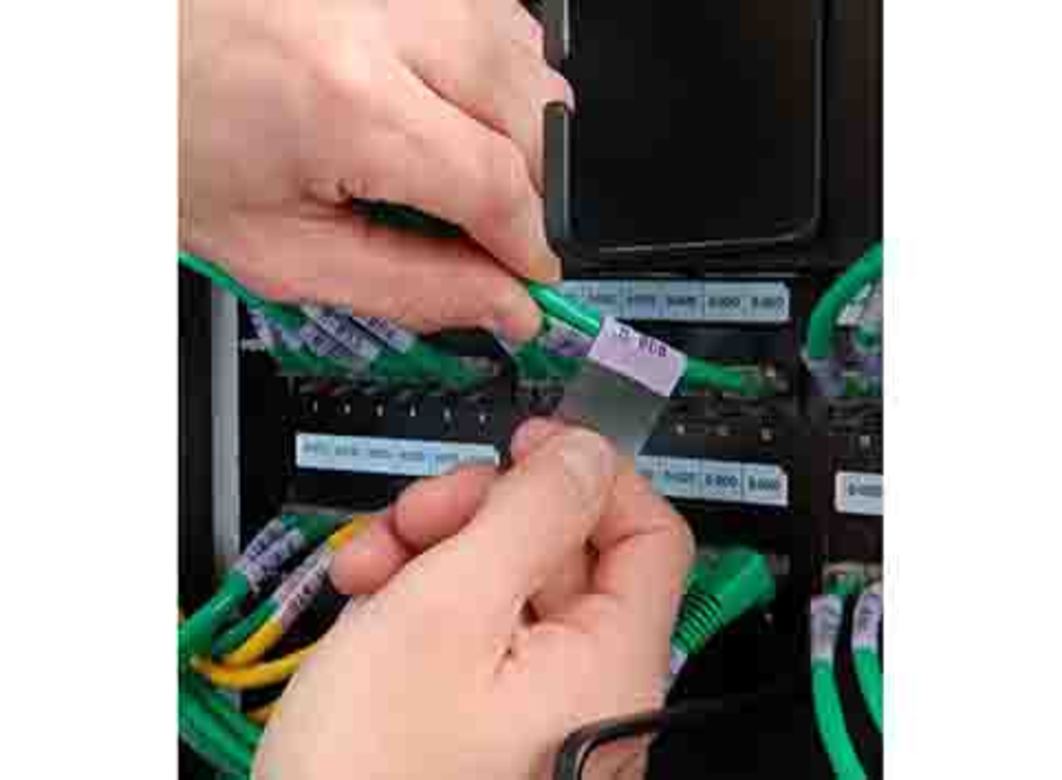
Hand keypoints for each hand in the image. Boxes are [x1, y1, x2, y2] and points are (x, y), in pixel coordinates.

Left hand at [180, 0, 571, 341]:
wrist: (120, 59)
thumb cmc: (173, 142)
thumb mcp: (278, 251)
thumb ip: (407, 286)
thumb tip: (499, 304)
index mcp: (341, 102)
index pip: (497, 184)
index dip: (531, 245)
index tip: (532, 273)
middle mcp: (374, 17)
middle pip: (532, 112)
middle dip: (536, 188)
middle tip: (500, 233)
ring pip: (524, 54)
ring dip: (519, 125)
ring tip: (462, 167)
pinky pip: (489, 10)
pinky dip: (492, 69)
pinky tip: (452, 105)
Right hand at [254, 420, 693, 778]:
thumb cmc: (374, 778)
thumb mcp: (446, 610)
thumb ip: (527, 516)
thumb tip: (586, 454)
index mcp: (608, 664)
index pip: (648, 532)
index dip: (589, 475)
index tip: (529, 446)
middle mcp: (586, 689)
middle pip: (562, 552)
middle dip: (481, 514)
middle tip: (419, 516)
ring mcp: (534, 708)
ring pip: (505, 586)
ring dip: (436, 552)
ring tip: (370, 567)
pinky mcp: (485, 719)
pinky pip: (473, 635)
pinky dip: (421, 602)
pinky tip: (369, 602)